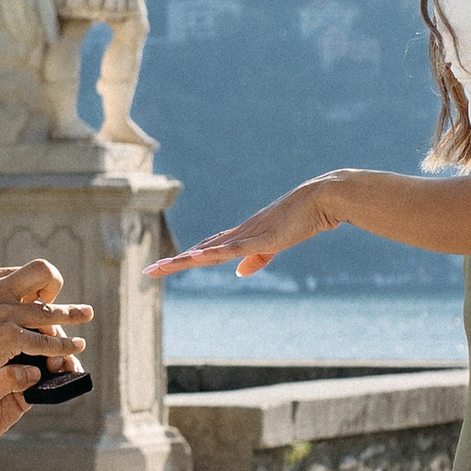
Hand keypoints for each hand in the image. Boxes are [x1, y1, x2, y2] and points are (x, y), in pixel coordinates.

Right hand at [0, 259, 89, 404]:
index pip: (20, 272)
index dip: (32, 286)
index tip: (38, 299)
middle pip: (41, 271)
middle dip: (54, 283)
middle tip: (55, 298)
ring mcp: (3, 312)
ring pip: (49, 309)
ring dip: (71, 313)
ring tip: (87, 314)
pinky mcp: (8, 337)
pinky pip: (46, 340)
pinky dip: (64, 344)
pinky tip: (76, 346)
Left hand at [148, 180, 335, 280]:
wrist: (321, 198)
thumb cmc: (302, 218)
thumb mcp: (276, 243)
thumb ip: (257, 258)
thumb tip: (239, 272)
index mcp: (242, 236)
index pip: (206, 249)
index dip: (184, 258)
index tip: (164, 266)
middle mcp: (239, 233)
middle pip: (200, 250)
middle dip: (175, 262)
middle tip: (149, 271)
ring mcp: (248, 234)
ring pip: (210, 250)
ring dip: (185, 260)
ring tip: (161, 267)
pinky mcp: (262, 237)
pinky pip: (234, 248)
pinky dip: (214, 253)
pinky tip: (196, 257)